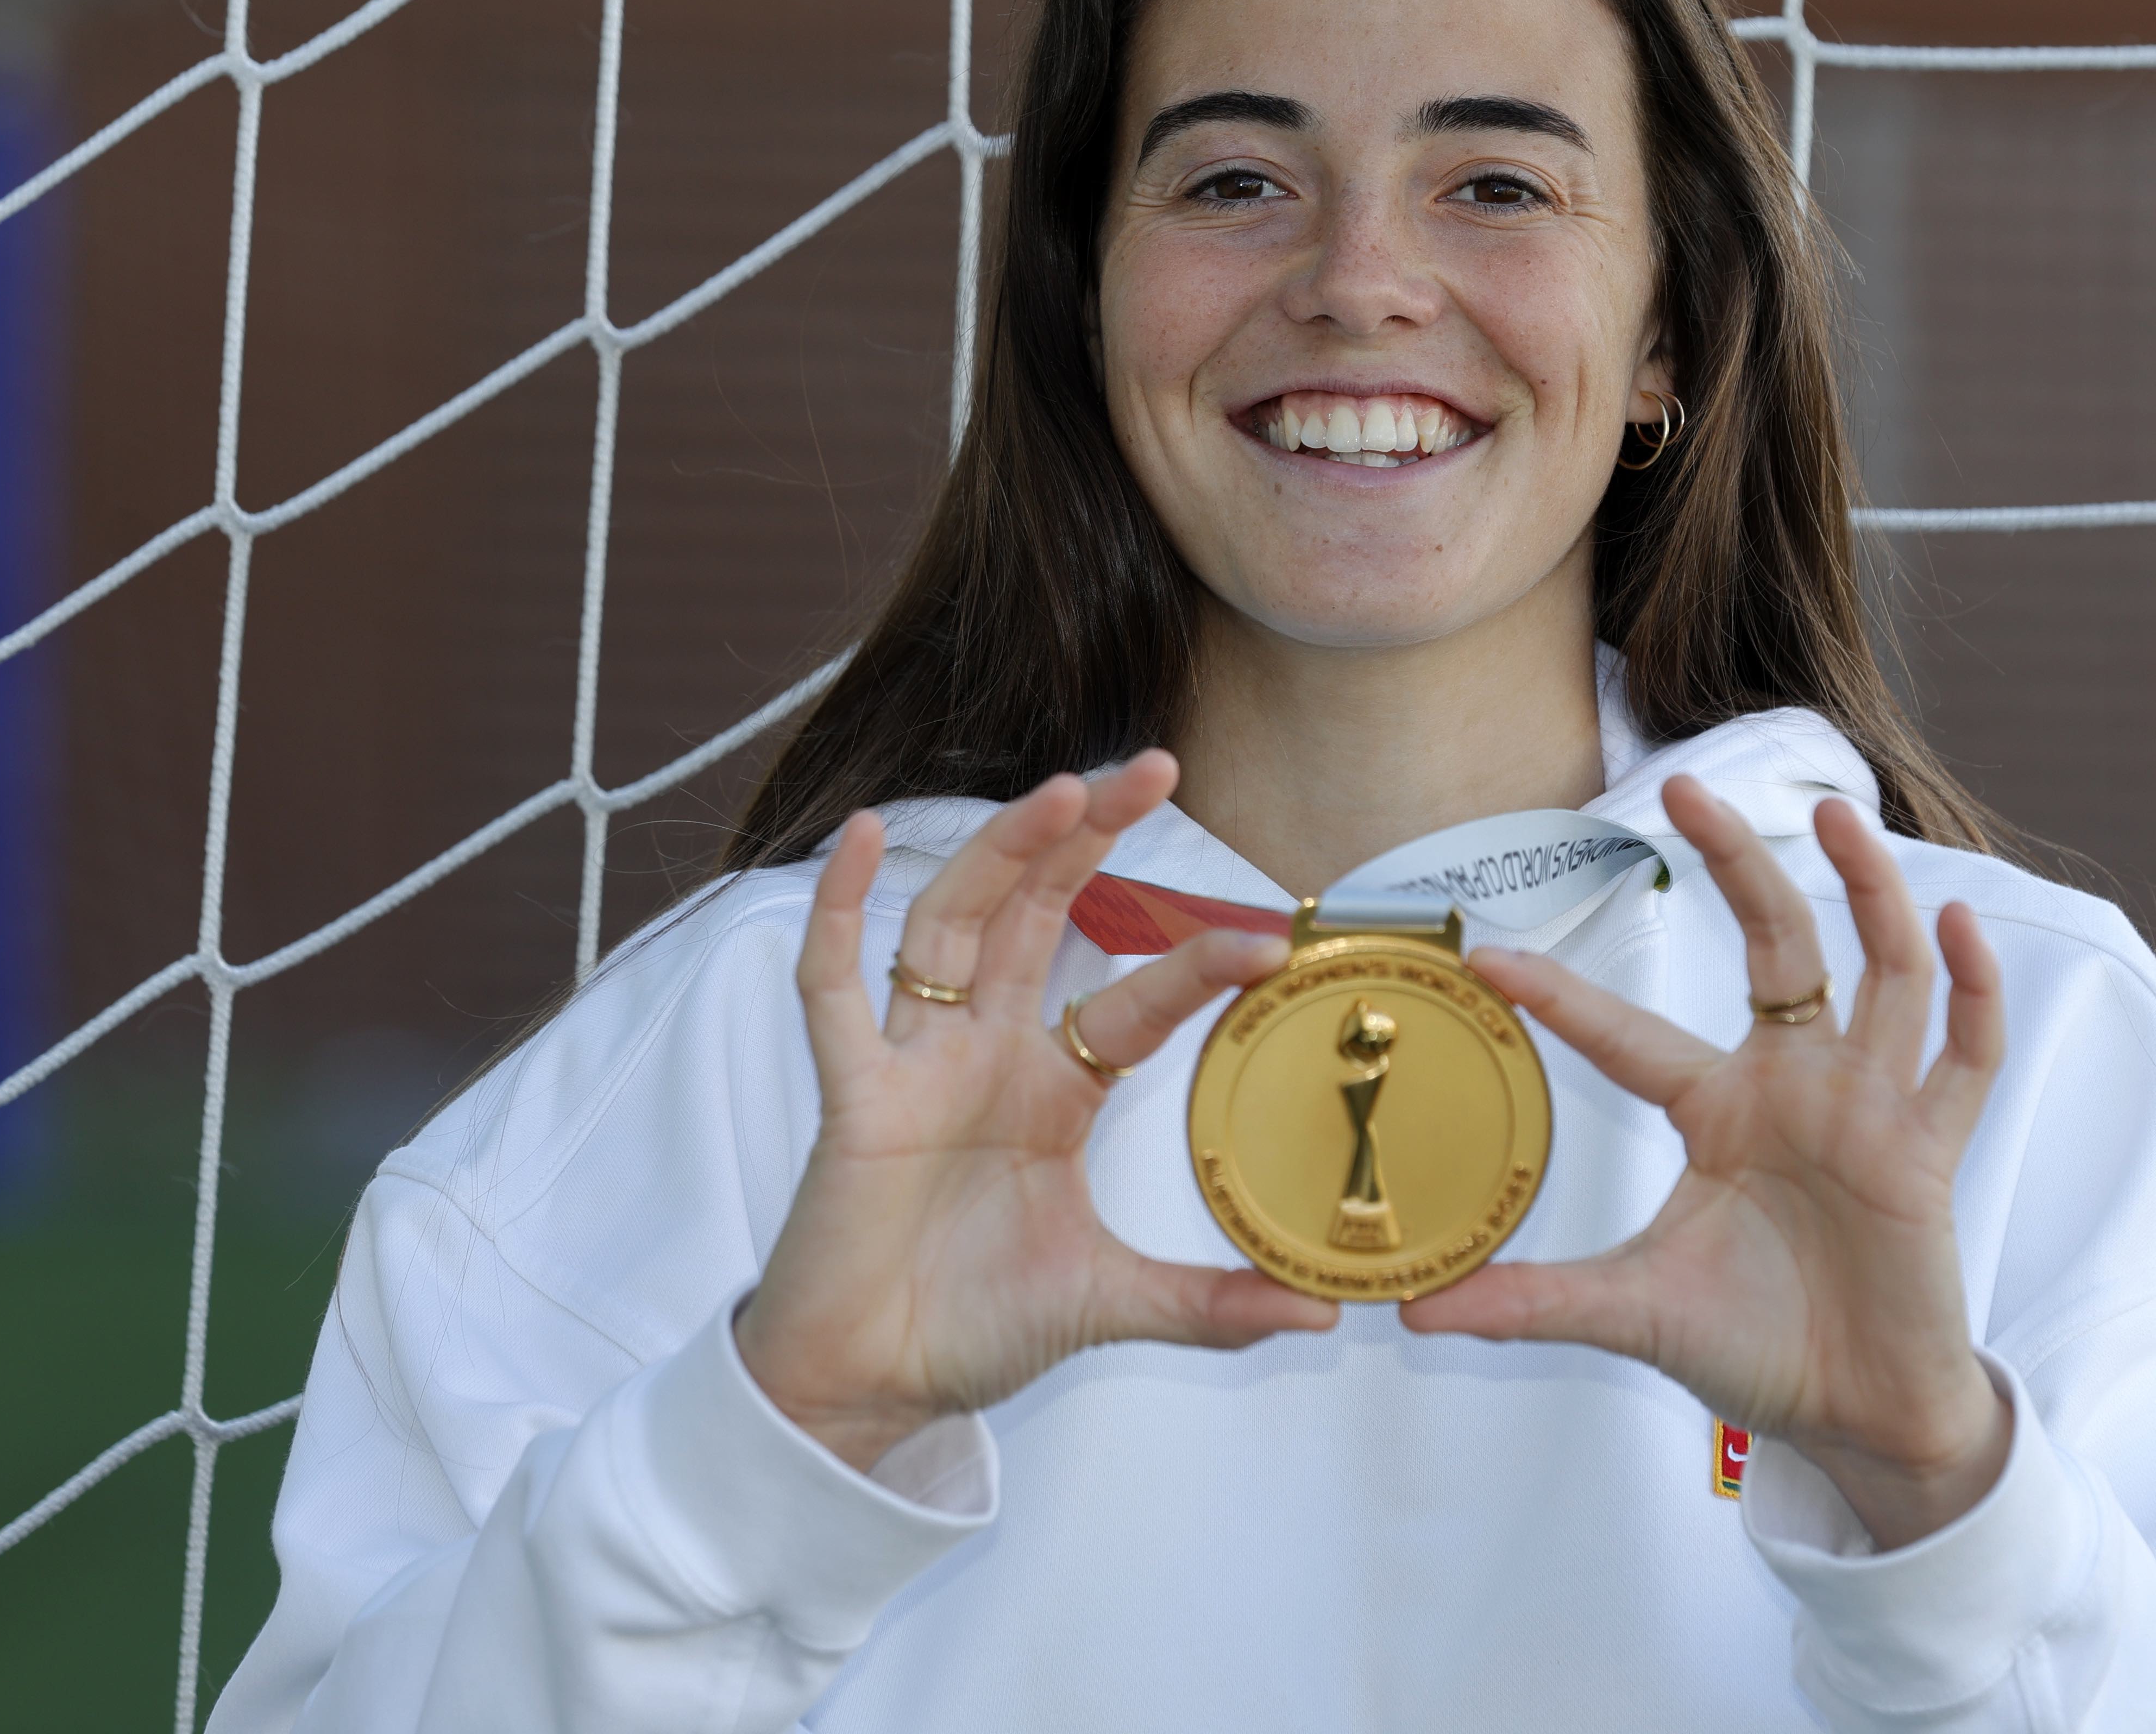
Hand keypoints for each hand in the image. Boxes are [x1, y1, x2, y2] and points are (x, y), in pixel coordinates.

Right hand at [735, 753, 1335, 1472]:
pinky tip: (868, 835)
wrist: (870, 1389)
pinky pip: (834, 987)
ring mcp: (917, 1064)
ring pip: (956, 923)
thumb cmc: (972, 1329)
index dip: (1192, 963)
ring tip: (1063, 790)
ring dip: (1003, 851)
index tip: (1268, 944)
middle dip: (1092, 837)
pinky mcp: (853, 1095)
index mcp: (1053, 1090)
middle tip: (1155, 766)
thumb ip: (1210, 1306)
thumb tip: (1321, 1313)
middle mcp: (987, 1055)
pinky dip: (844, 910)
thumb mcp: (1111, 1306)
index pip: (1132, 997)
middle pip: (1041, 913)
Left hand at [1402, 774, 2009, 1547]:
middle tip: (1687, 786)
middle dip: (1738, 863)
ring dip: (1869, 893)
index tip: (1487, 958)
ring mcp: (1867, 1109)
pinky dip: (1974, 992)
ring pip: (1879, 972)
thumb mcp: (1632, 1314)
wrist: (1857, 1417)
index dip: (1562, 996)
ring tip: (1840, 815)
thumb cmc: (1754, 1348)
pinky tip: (1962, 928)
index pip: (1626, 1035)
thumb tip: (1414, 1313)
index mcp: (1716, 1111)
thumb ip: (1535, 1305)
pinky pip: (1964, 1058)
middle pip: (1773, 946)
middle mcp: (1792, 1086)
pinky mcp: (1928, 1150)